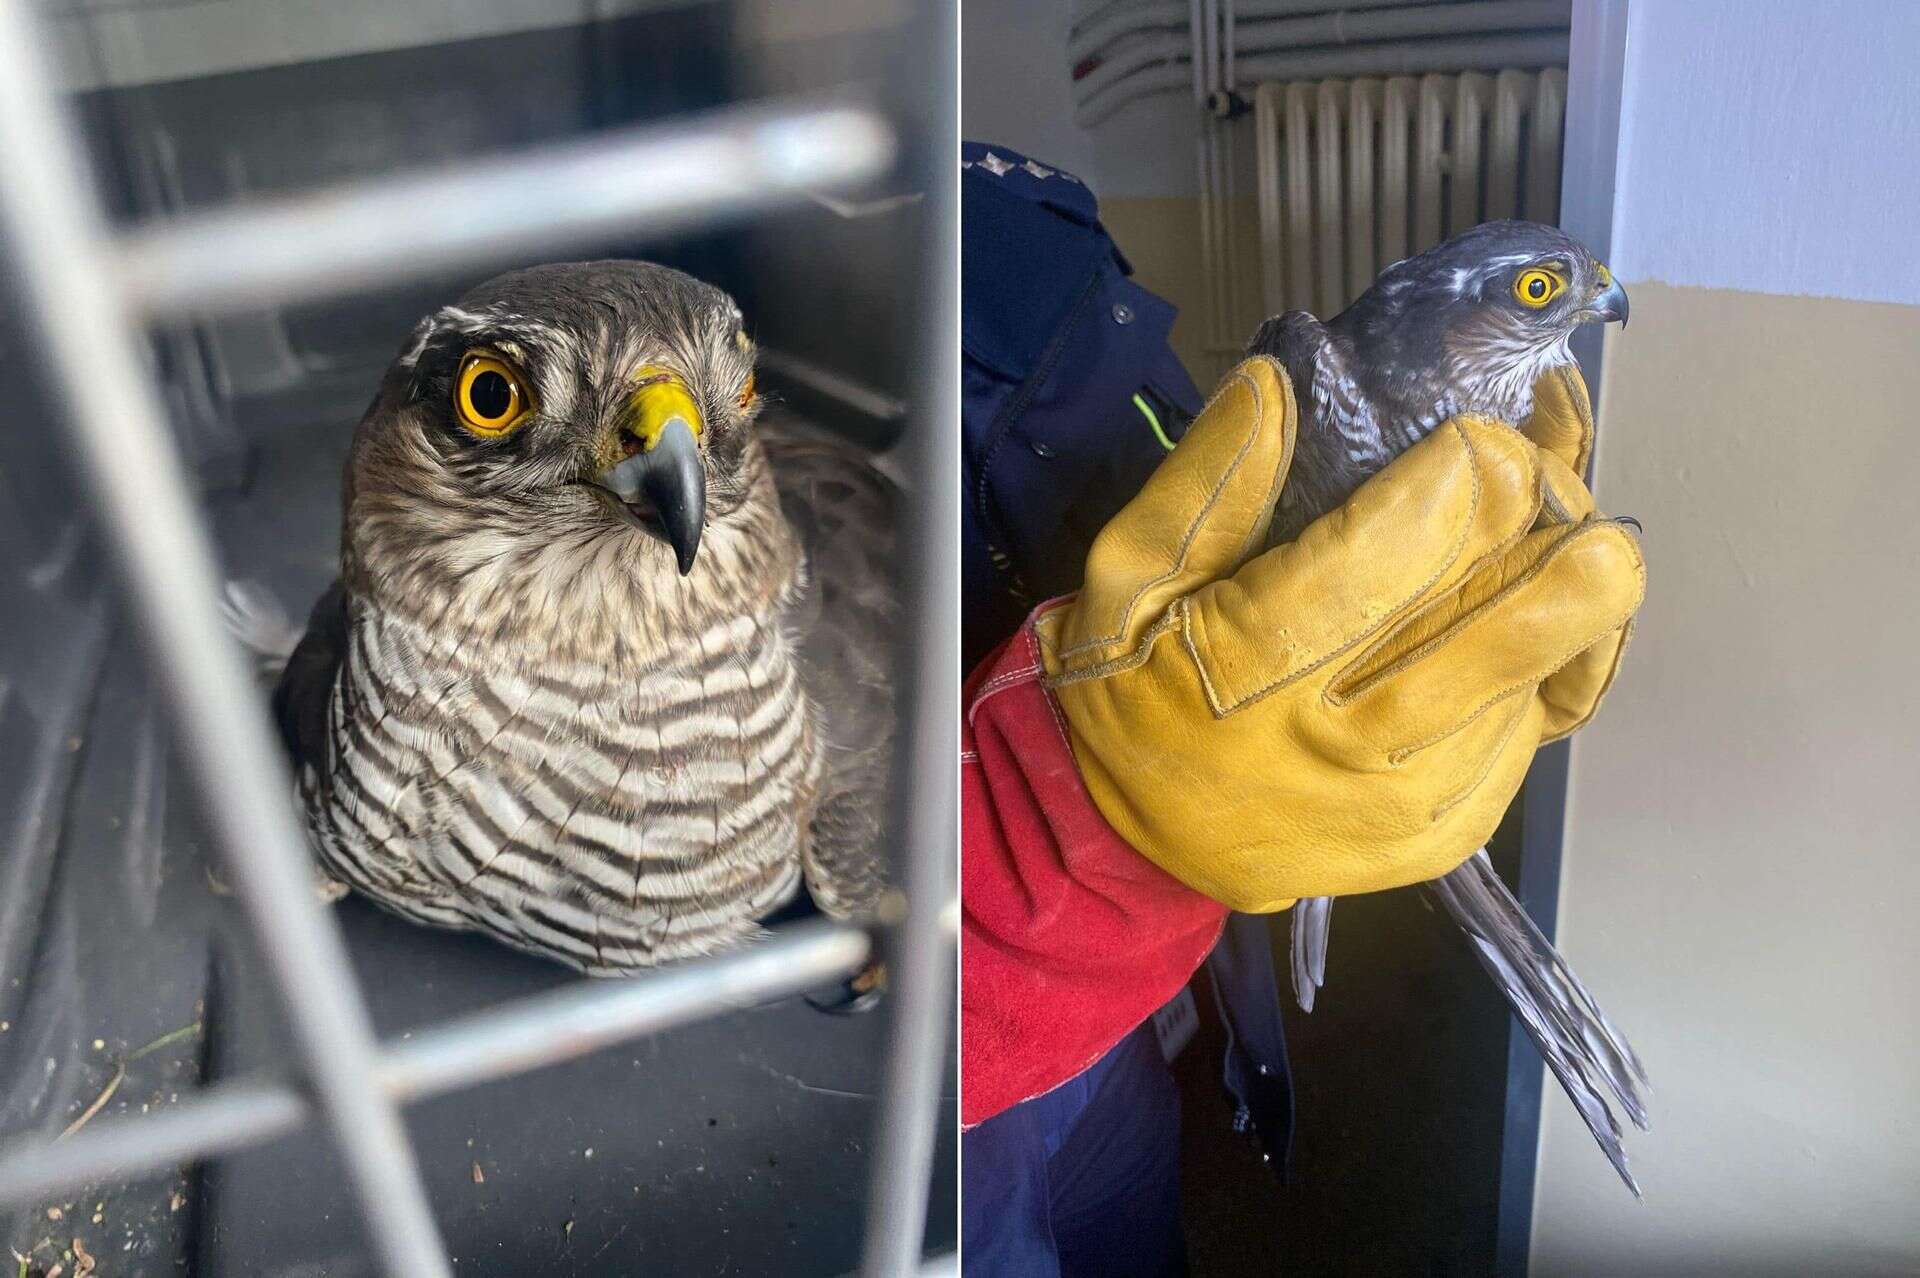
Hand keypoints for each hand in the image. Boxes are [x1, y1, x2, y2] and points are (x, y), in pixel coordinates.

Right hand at [1035, 358, 1643, 911]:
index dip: (1478, 457)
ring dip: (1558, 577)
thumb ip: (1206, 481)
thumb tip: (1279, 381)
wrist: (1137, 843)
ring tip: (1528, 534)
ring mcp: (1418, 796)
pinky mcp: (1453, 832)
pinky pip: (1547, 716)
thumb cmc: (1133, 690)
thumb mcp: (1129, 576)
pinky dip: (1549, 656)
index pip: (1428, 529)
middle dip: (1555, 506)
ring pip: (1561, 654)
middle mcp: (1356, 738)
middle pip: (1536, 598)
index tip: (1466, 434)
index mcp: (1261, 662)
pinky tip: (1513, 620)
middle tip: (1531, 470)